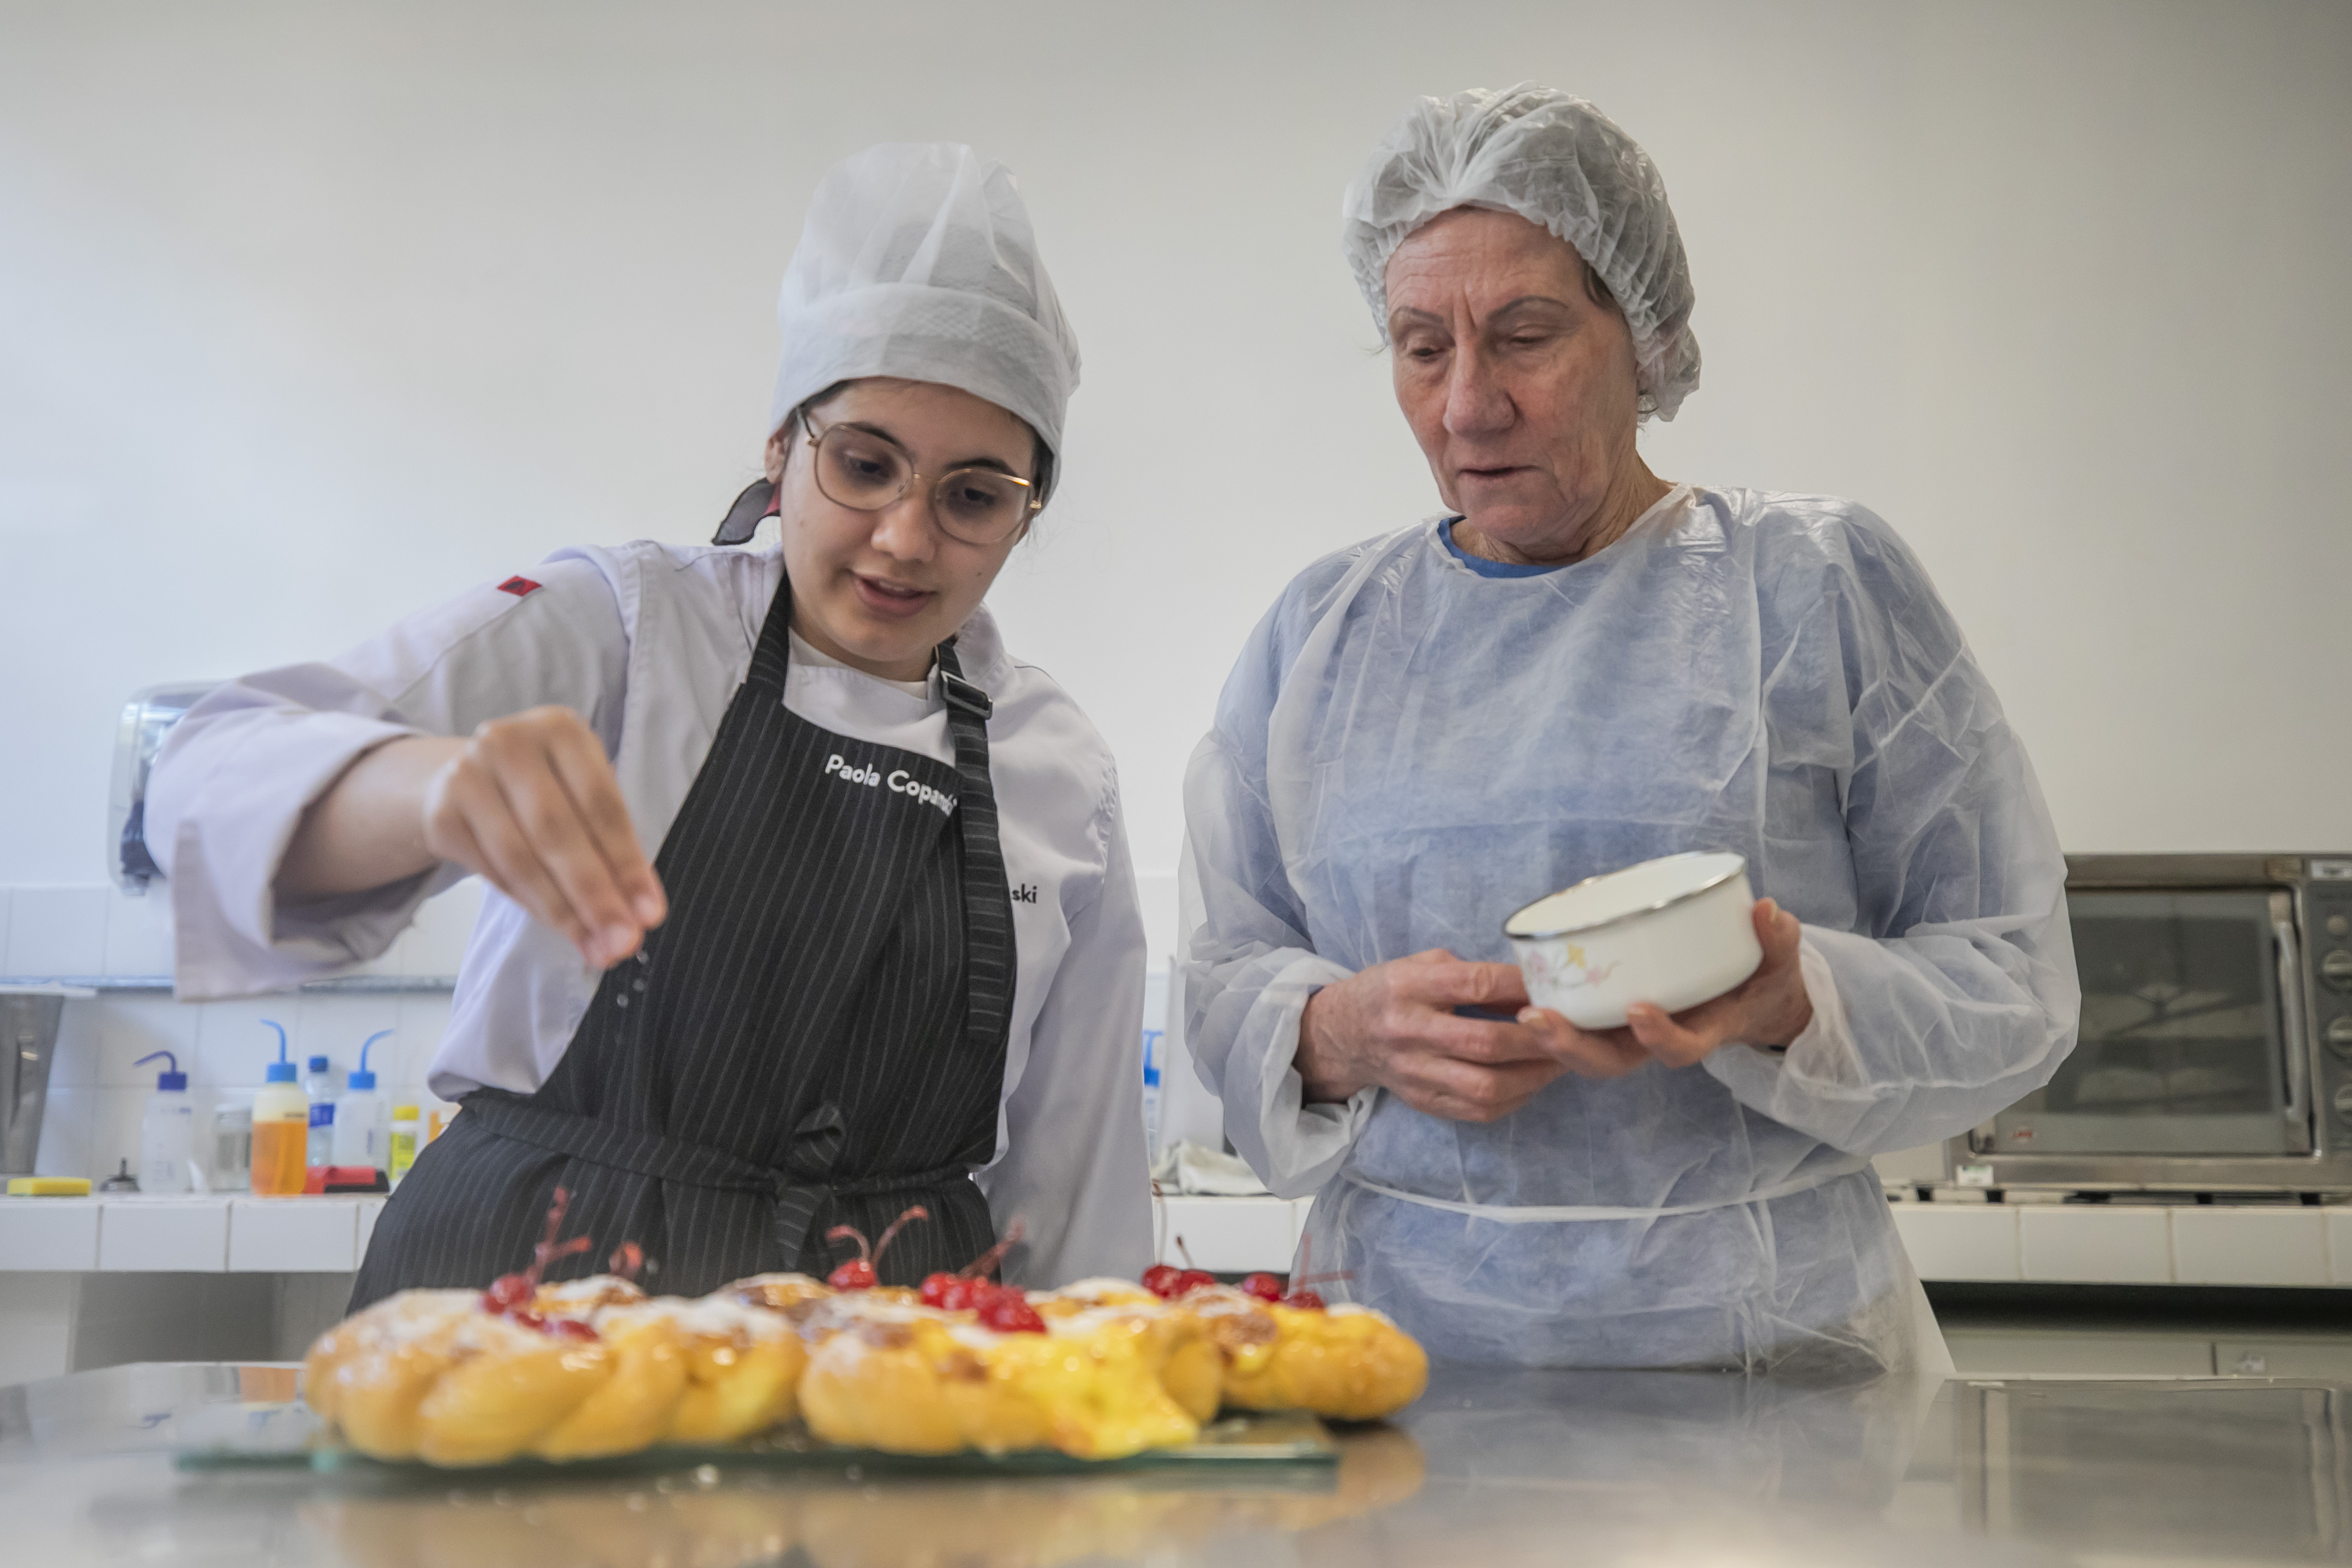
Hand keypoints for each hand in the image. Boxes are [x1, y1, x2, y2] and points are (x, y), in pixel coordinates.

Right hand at [420, 707, 667, 967]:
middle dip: (595, 895)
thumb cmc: (545, 787)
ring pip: (520, 858)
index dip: (627, 863)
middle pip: (558, 832)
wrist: (468, 777)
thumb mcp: (582, 794)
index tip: (649, 914)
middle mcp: (508, 742)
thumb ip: (610, 845)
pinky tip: (558, 926)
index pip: (601, 803)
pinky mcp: (440, 814)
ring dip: (562, 911)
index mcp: (560, 729)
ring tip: (595, 947)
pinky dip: (529, 904)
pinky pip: (492, 872)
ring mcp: (466, 776)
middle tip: (622, 941)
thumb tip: (638, 913)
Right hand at [1294, 949, 1645, 1122]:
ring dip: (1533, 1076)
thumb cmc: (1392, 991)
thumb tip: (1534, 985)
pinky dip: (1514, 1098)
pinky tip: (1532, 1080)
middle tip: (1575, 1031)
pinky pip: (1478, 1111)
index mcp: (1408, 986)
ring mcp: (1414, 1074)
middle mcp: (1408, 1032)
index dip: (1522, 987)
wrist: (1342, 1035)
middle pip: (1485, 1043)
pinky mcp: (1422, 1102)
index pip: (1473, 985)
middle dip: (1539, 1039)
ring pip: (1486, 1087)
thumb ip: (1471, 974)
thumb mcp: (1422, 965)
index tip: (1559, 985)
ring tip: (1560, 1060)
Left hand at [1516, 899, 1812, 1070]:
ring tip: (1523, 1012)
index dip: (1660, 1038)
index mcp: (1703, 1030)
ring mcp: (1631, 1028)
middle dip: (1574, 1048)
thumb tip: (1767, 911)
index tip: (1639, 1011)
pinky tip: (1521, 990)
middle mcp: (1660, 1036)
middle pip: (1613, 1061)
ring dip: (1551, 1037)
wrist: (1752, 998)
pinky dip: (1552, 1009)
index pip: (1680, 1050)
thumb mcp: (1780, 963)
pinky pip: (1579, 1018)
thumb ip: (1778, 941)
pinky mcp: (1613, 1009)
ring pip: (1586, 1048)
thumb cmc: (1762, 980)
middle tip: (1539, 1022)